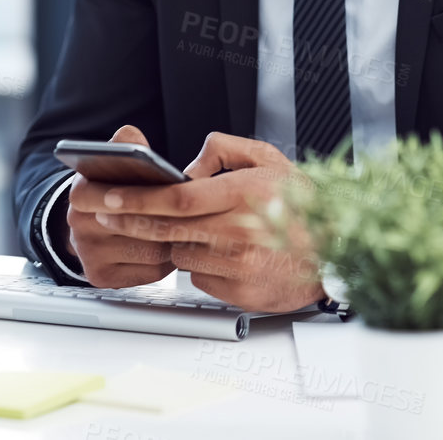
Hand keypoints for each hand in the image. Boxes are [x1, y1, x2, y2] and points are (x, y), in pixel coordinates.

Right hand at [62, 125, 174, 288]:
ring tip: (190, 225)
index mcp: (81, 193)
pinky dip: (168, 260)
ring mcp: (90, 256)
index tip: (177, 189)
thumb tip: (132, 138)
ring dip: (175, 239)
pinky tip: (172, 244)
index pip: (121, 194)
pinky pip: (151, 271)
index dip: (155, 194)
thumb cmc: (111, 190)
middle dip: (173, 217)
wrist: (88, 226)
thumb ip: (125, 144)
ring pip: (152, 250)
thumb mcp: (112, 161)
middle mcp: (79, 227)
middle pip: (144, 225)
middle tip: (200, 209)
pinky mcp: (103, 278)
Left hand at [67, 132, 324, 312]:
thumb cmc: (302, 202)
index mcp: (242, 194)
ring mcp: (239, 265)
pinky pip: (200, 277)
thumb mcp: (268, 159)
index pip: (176, 199)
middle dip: (129, 221)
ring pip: (181, 254)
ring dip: (178, 242)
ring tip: (205, 230)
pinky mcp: (241, 293)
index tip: (109, 197)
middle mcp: (238, 231)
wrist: (337, 249)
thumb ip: (225, 149)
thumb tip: (187, 166)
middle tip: (105, 214)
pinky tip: (223, 254)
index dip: (137, 200)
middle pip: (166, 230)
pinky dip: (202, 265)